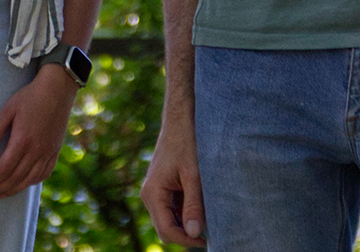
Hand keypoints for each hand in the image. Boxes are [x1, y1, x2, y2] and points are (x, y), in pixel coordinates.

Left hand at [0, 65, 77, 199]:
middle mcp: (36, 150)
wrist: (57, 90)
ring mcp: (48, 152)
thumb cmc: (30, 97)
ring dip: (14, 190)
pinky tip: (23, 184)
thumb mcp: (8, 109)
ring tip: (1, 194)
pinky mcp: (55, 151)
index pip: (4, 169)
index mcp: (22, 140)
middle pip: (15, 178)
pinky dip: (32, 183)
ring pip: (29, 180)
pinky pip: (44, 174)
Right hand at [140, 114, 206, 246]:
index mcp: (153, 193)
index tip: (207, 240)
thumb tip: (195, 233)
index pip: (166, 230)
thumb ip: (194, 205)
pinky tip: (200, 200)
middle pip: (166, 228)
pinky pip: (172, 208)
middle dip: (186, 233)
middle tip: (210, 231)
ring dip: (186, 221)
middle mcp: (149, 195)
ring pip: (169, 219)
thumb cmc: (187, 143)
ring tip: (206, 212)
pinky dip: (185, 210)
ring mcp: (154, 192)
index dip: (186, 240)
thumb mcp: (194, 175)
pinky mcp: (162, 188)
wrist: (180, 120)